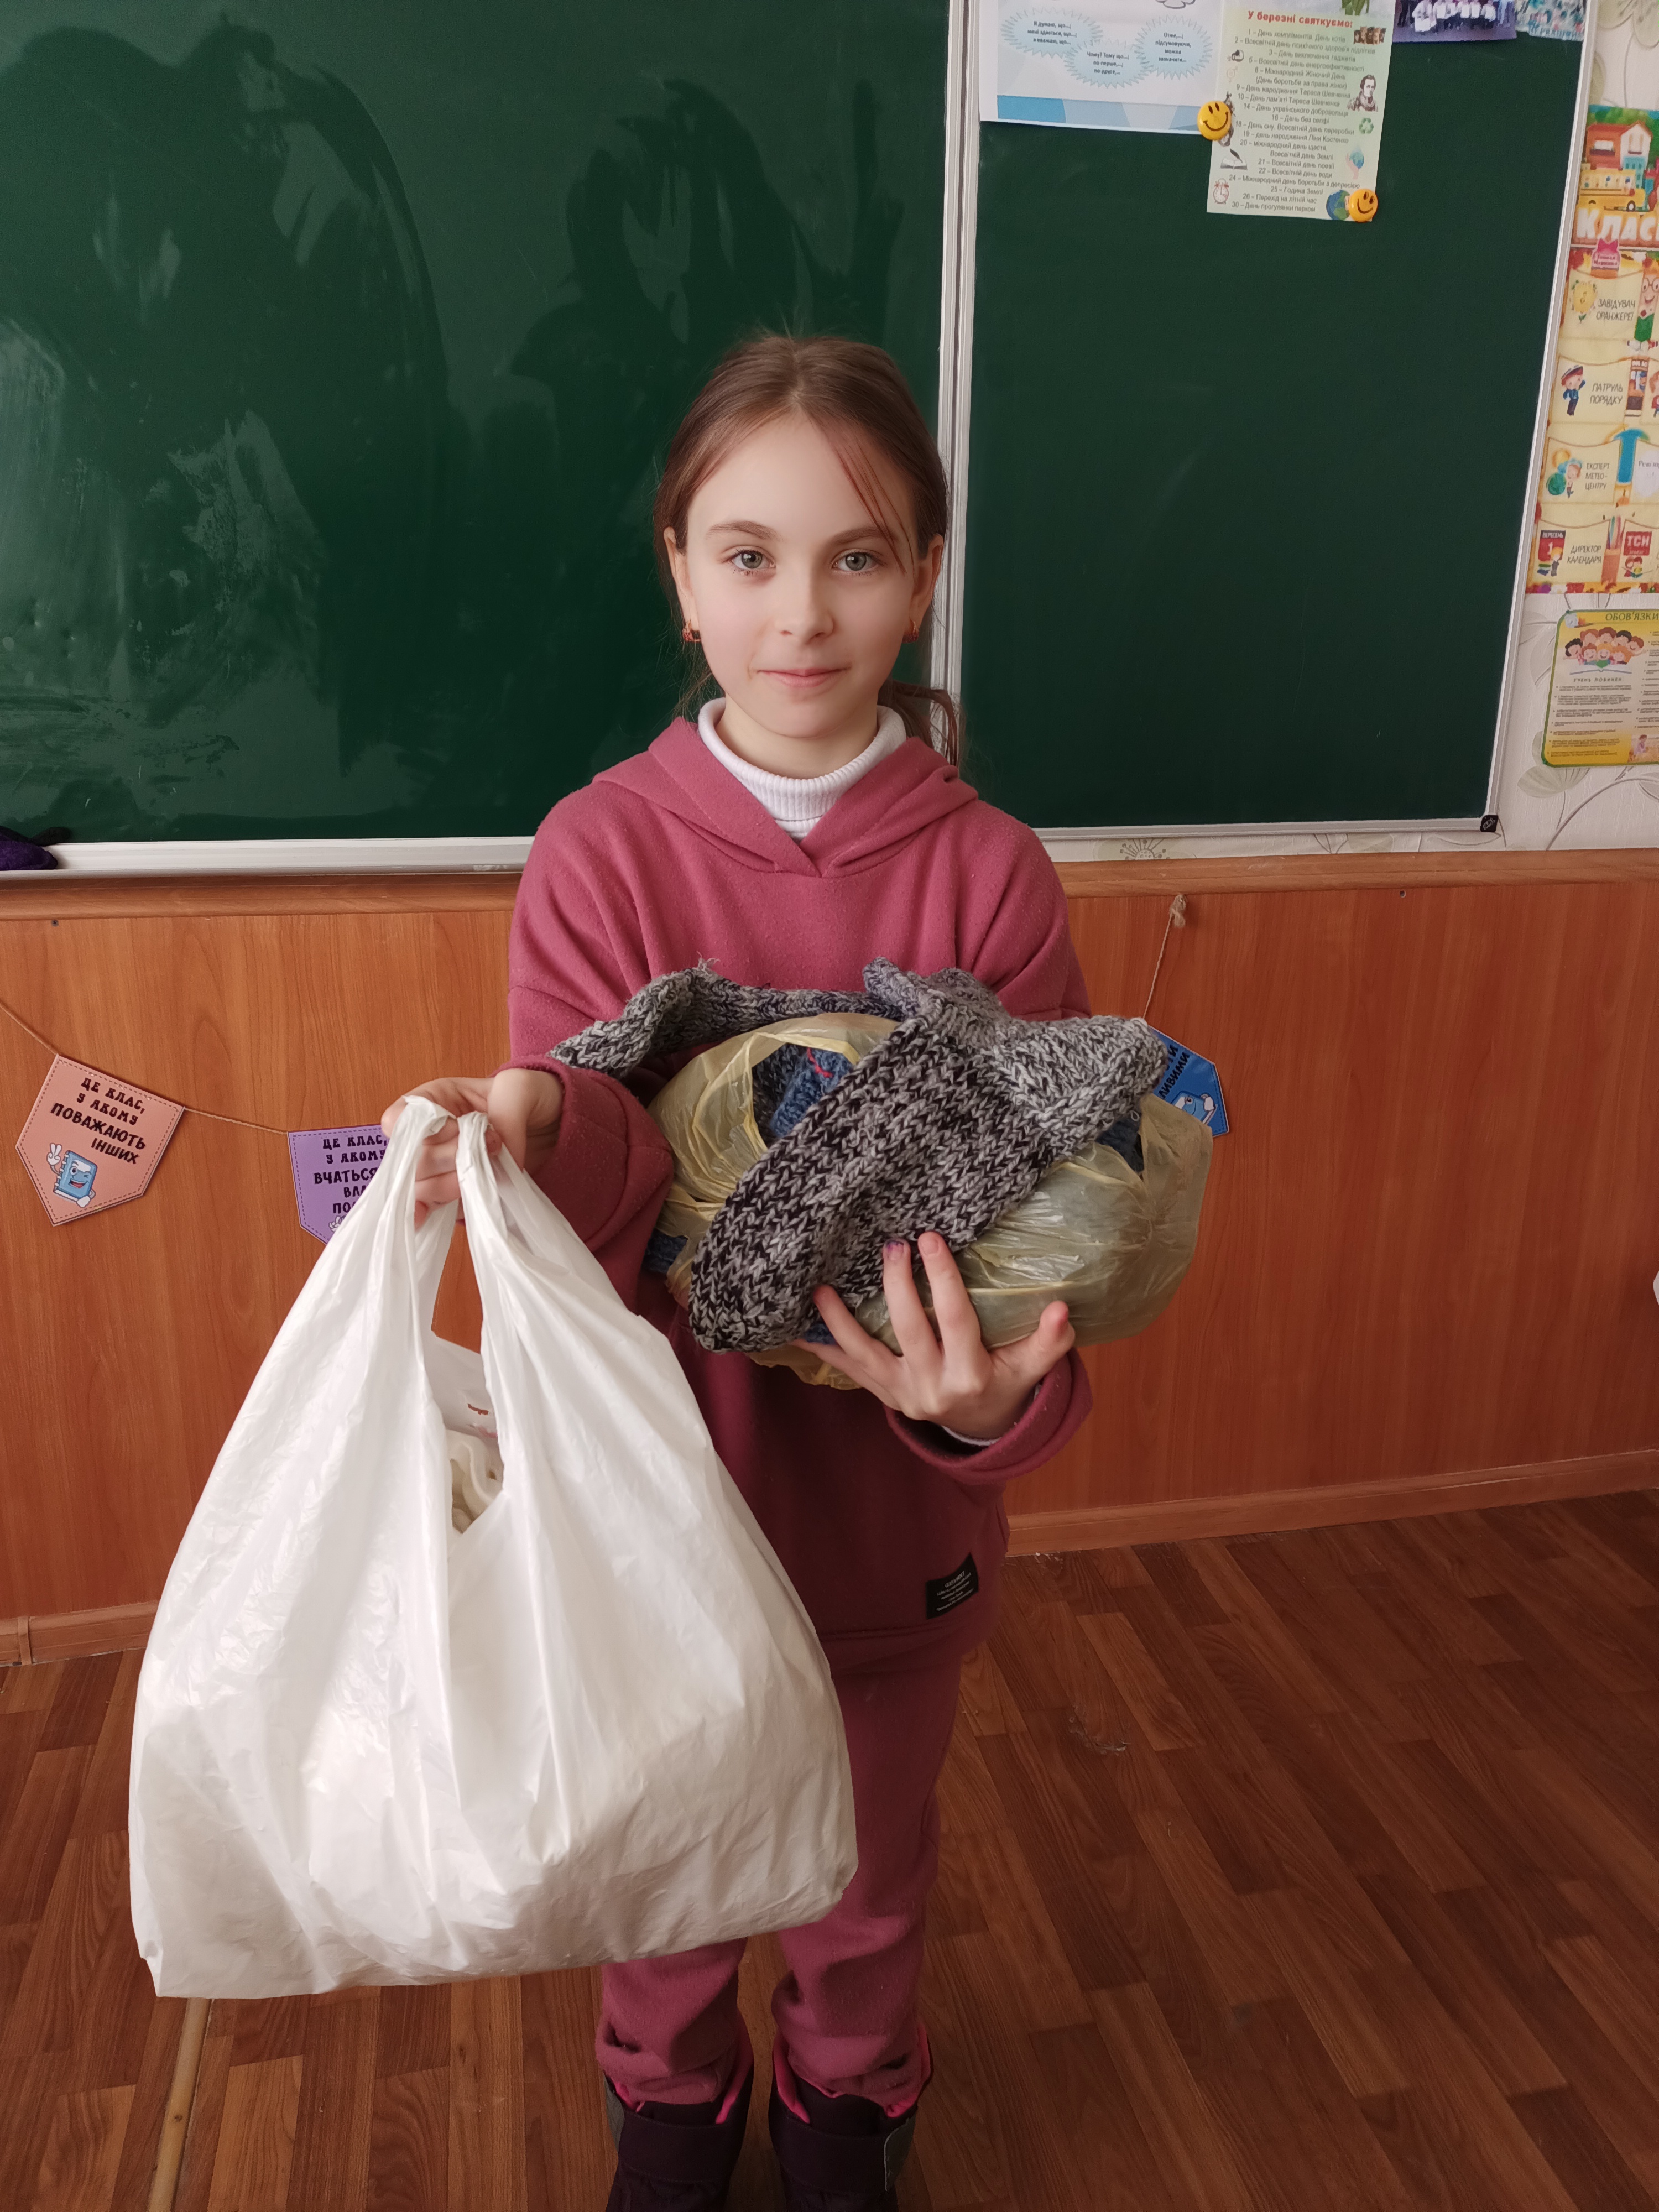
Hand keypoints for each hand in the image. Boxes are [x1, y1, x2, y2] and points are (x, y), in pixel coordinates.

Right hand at [382, 1069, 563, 1223]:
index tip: (457, 1128)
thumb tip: (496, 1161)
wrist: (557, 1129)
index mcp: (435, 1100)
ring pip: (422, 1188)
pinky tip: (456, 1209)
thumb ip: (506, 1116)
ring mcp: (441, 1168)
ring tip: (491, 1171)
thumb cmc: (533, 1098)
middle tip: (491, 1148)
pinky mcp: (455, 1194)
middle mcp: (430, 1136)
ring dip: (454, 1185)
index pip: (399, 1119)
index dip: (421, 1131)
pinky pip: (436, 1210)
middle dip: (449, 1159)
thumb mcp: (521, 1088)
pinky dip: (445, 1211)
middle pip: (411, 1160)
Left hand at [806, 1232, 1074, 1441]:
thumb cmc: (1006, 1383)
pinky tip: (796, 1330)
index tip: (930, 1238)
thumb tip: (1061, 1308)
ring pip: (865, 1356)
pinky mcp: (883, 1394)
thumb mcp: (1032, 1369)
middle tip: (892, 1245)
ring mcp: (902, 1393)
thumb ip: (1048, 1342)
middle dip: (897, 1287)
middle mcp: (931, 1387)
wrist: (980, 1428)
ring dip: (839, 1323)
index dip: (942, 1281)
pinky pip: (849, 1372)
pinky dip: (823, 1351)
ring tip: (821, 1289)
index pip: (955, 1321)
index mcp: (970, 1375)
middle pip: (909, 1331)